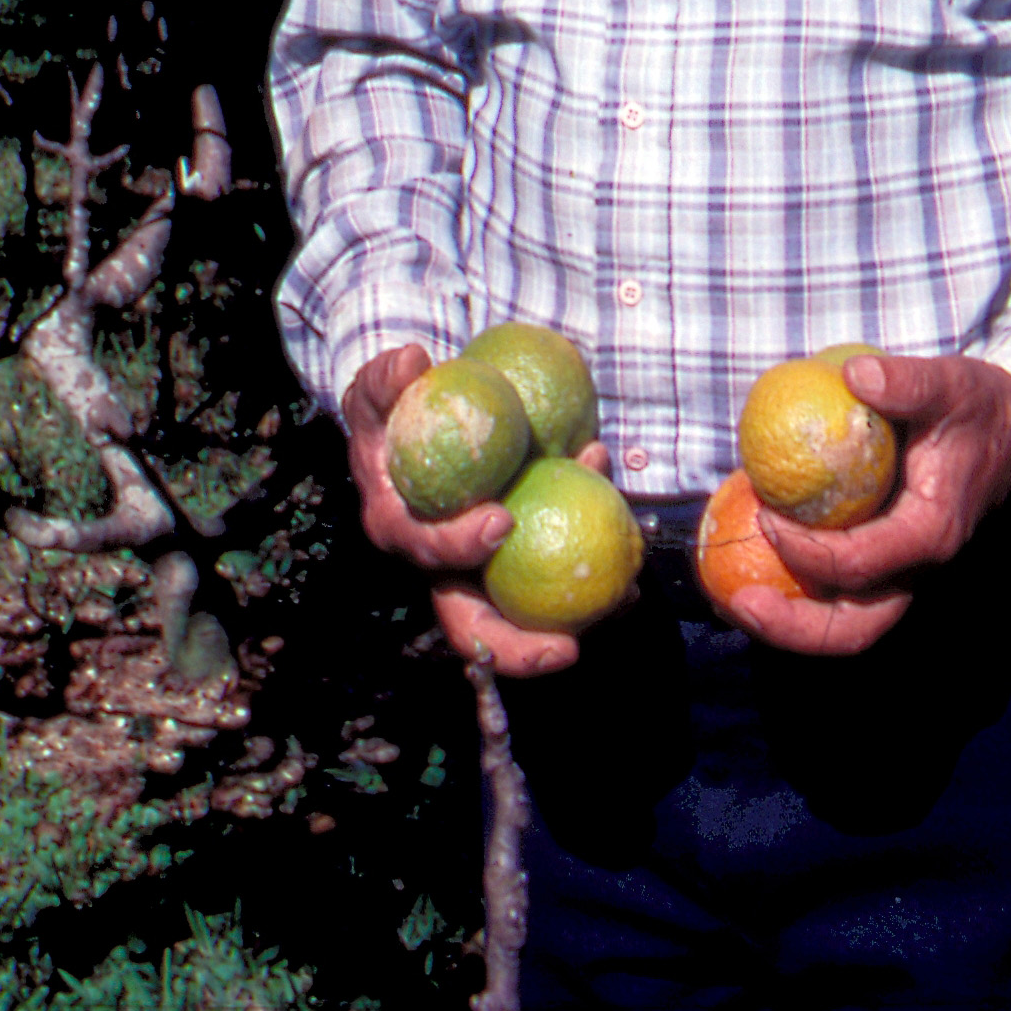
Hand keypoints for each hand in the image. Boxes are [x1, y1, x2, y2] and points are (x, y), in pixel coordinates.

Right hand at [339, 343, 618, 681]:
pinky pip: (552, 584)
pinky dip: (590, 585)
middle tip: (566, 646)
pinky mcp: (513, 567)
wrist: (415, 428)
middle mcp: (439, 566)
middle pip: (470, 627)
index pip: (427, 550)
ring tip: (622, 604)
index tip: (501, 520)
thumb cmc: (394, 409)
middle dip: (516, 649)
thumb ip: (386, 378)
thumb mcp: (378, 390)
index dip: (459, 545)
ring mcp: (478, 574)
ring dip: (569, 623)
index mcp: (402, 530)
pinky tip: (632, 580)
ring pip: (521, 618)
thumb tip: (411, 361)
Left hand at [733, 352, 1010, 659]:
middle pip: (856, 627)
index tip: (768, 515)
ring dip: (792, 621)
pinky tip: (757, 556)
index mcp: (931, 531)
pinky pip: (841, 590)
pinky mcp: (889, 559)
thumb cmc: (976, 405)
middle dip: (794, 627)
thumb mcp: (950, 383)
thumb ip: (907, 382)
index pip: (862, 564)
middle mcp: (918, 565)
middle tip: (739, 603)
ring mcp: (903, 568)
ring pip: (848, 622)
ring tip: (735, 599)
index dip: (809, 552)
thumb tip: (853, 375)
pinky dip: (800, 586)